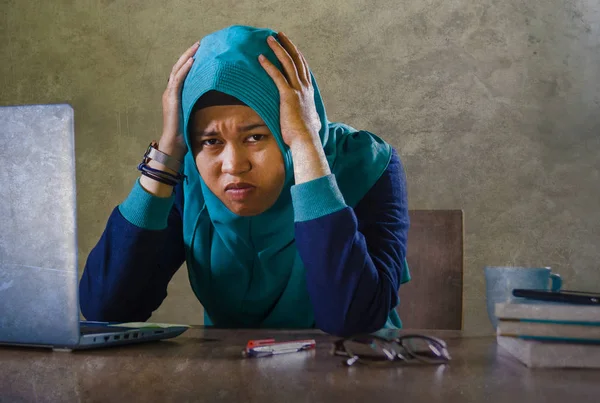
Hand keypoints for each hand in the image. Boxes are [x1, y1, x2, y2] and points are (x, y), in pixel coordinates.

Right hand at [159, 41, 198, 160]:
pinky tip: (193, 61)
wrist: (174, 143)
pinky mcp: (171, 98)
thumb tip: (218, 101)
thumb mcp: (195, 114)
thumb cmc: (186, 132)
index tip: (201, 52)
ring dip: (187, 57)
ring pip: (177, 69)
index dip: (190, 61)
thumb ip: (201, 105)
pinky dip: (185, 69)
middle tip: (200, 43)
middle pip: (179, 67)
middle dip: (189, 54)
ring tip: (197, 47)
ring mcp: (169, 94)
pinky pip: (178, 79)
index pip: (182, 73)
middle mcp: (170, 91)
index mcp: (175, 94)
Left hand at [259, 32, 329, 184]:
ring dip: (278, 49)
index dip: (296, 55)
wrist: (306, 140)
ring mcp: (297, 90)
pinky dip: (269, 65)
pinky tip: (261, 58)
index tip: (290, 46)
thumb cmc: (307, 135)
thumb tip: (317, 121)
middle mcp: (304, 88)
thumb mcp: (313, 122)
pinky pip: (277, 76)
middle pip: (296, 60)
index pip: (303, 68)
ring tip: (269, 39)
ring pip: (288, 63)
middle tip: (279, 35)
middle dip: (288, 45)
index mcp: (309, 92)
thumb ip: (313, 117)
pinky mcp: (288, 96)